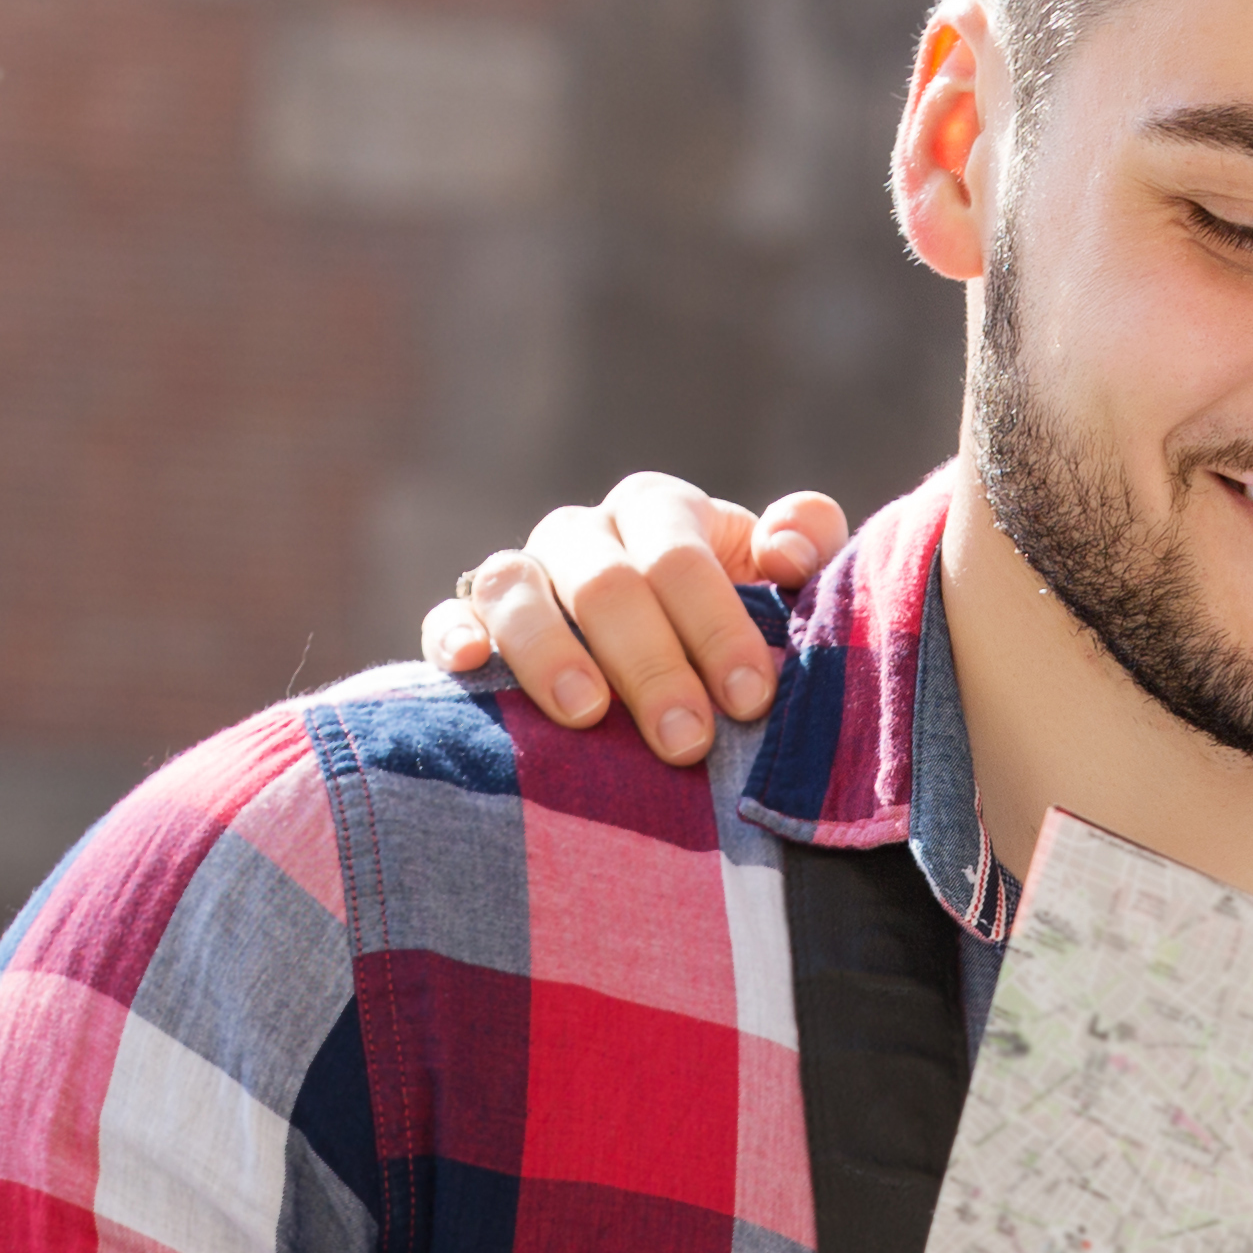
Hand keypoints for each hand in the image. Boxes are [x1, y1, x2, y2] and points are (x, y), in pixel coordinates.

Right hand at [421, 474, 854, 766]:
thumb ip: (805, 547)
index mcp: (658, 511)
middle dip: (650, 664)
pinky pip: (447, 613)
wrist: (665, 663)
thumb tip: (789, 555)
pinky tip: (470, 665)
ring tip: (589, 717)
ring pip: (516, 588)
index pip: (681, 555)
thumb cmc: (731, 624)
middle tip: (687, 741)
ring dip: (552, 653)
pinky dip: (453, 634)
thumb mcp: (782, 584)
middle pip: (605, 582)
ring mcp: (522, 573)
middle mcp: (584, 534)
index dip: (716, 626)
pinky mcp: (470, 618)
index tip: (750, 700)